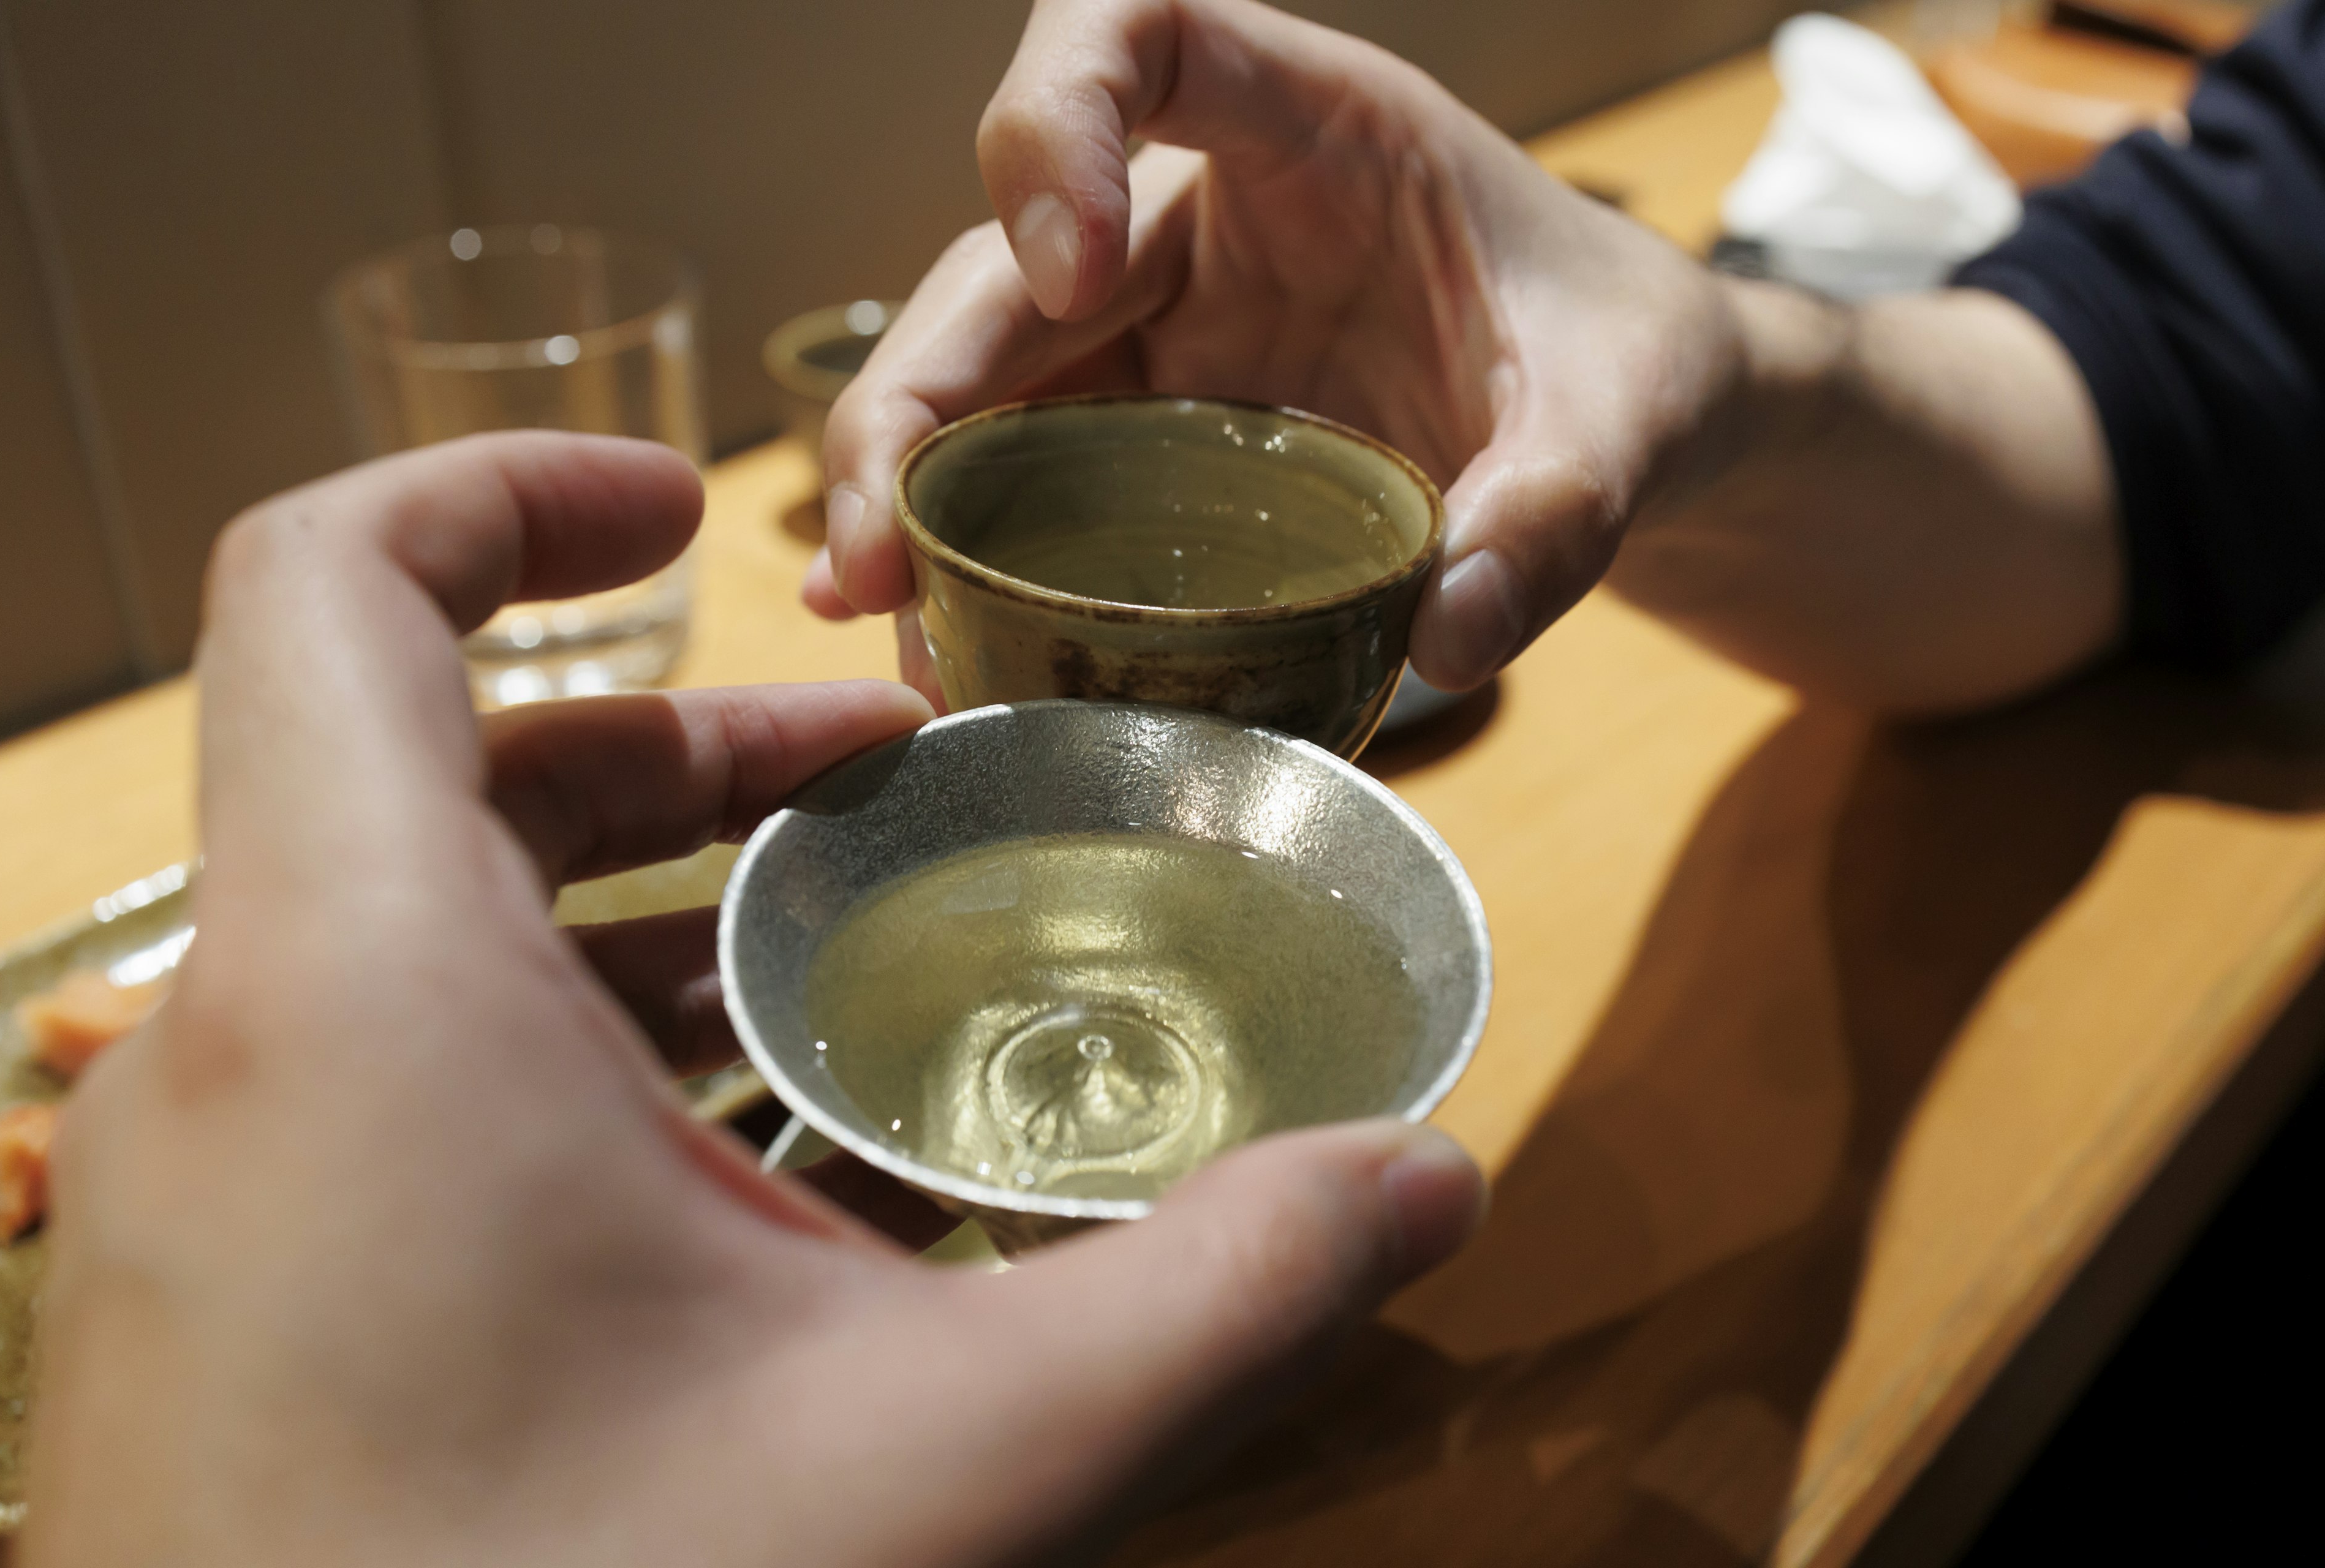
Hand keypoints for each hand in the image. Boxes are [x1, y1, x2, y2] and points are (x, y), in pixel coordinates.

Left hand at [22, 432, 1483, 1565]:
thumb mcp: (956, 1464)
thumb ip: (1211, 1295)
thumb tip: (1428, 1179)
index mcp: (362, 997)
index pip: (335, 583)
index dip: (507, 487)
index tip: (701, 509)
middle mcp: (236, 1061)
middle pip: (412, 759)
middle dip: (665, 730)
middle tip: (877, 766)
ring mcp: (204, 1193)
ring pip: (392, 933)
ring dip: (613, 899)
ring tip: (831, 936)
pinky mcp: (219, 1309)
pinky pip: (369, 1084)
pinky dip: (541, 1051)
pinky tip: (725, 1163)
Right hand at [806, 0, 1743, 692]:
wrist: (1624, 417)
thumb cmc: (1622, 361)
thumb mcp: (1629, 420)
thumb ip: (1564, 507)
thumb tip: (1452, 636)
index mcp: (1317, 130)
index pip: (1137, 29)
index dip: (1058, 116)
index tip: (1066, 268)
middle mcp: (1202, 216)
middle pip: (1001, 255)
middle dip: (915, 392)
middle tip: (875, 551)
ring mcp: (1161, 331)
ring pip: (984, 380)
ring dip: (910, 495)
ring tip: (876, 618)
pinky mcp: (1150, 436)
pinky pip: (1030, 479)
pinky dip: (975, 559)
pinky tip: (945, 650)